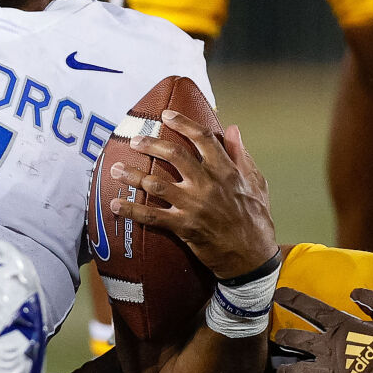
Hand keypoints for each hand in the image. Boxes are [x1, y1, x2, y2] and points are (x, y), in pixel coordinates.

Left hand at [108, 115, 276, 280]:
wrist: (252, 258)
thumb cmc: (256, 219)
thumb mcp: (256, 182)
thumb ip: (241, 155)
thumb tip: (232, 129)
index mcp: (226, 170)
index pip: (203, 138)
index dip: (184, 123)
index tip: (167, 115)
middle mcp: (208, 184)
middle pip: (174, 155)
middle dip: (151, 144)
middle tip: (135, 140)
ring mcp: (194, 206)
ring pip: (157, 184)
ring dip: (133, 175)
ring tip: (116, 168)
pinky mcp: (184, 227)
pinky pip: (152, 216)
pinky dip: (132, 210)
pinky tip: (115, 205)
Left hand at [273, 288, 372, 372]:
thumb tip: (354, 292)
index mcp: (342, 327)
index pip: (310, 308)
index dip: (292, 299)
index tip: (278, 294)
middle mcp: (328, 350)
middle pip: (295, 340)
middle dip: (284, 338)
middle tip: (279, 337)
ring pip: (294, 372)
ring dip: (286, 371)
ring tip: (282, 371)